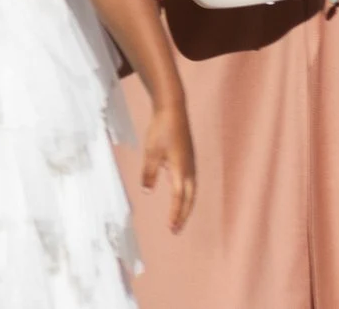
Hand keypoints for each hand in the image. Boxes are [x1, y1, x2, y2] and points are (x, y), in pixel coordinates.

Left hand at [139, 102, 196, 232]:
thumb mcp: (151, 151)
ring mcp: (191, 165)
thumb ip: (149, 173)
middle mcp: (190, 170)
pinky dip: (186, 195)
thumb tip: (147, 192)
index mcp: (181, 171)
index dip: (175, 215)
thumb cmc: (161, 129)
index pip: (179, 199)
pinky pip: (190, 183)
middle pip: (189, 199)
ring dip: (186, 206)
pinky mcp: (189, 160)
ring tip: (178, 218)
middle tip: (175, 229)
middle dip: (183, 215)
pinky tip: (179, 196)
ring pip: (191, 192)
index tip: (171, 228)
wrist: (173, 110)